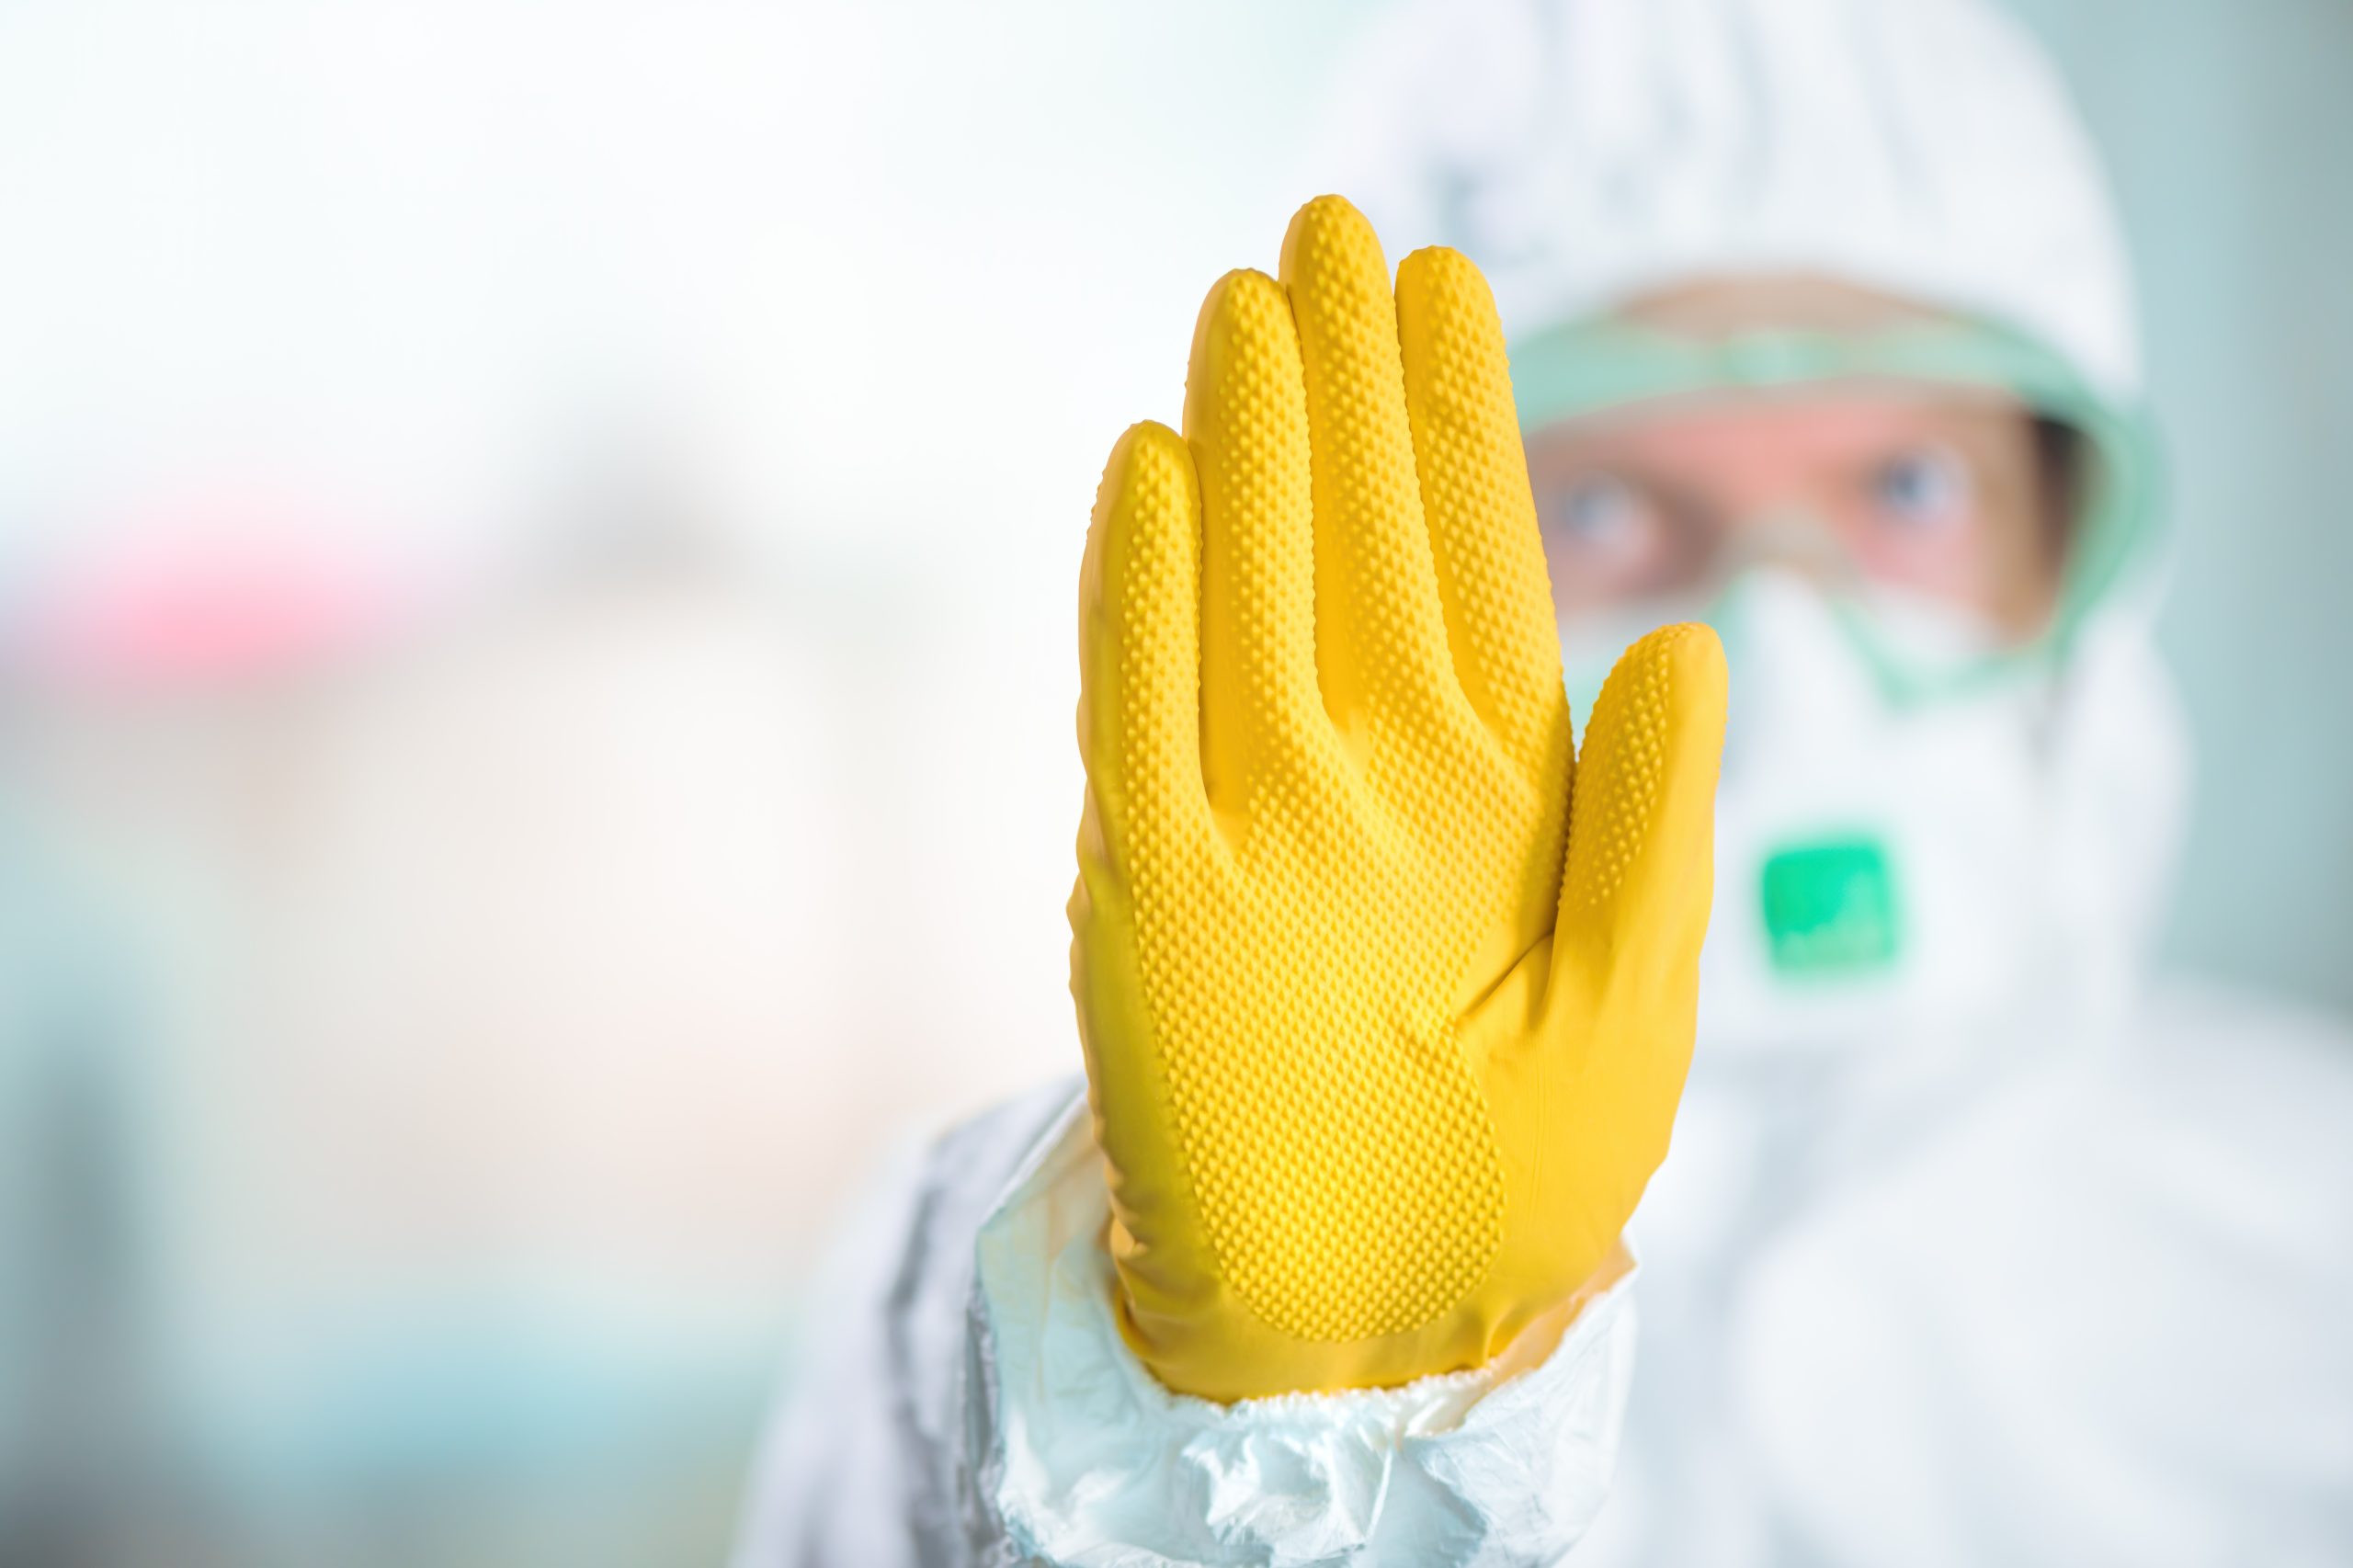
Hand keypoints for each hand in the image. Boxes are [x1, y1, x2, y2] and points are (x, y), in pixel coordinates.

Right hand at [1070, 195, 1725, 1399]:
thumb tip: (1683, 637)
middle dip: (1341, 383)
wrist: (1385, 1317)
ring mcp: (1253, 821)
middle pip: (1350, 540)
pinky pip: (1140, 718)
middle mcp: (1364, 774)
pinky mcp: (1155, 895)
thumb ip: (1651, 823)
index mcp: (1492, 782)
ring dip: (1245, 453)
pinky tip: (1149, 475)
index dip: (1453, 417)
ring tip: (1246, 308)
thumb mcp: (1634, 1001)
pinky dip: (1141, 599)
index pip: (1471, 557)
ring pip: (1246, 596)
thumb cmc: (1524, 1168)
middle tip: (1324, 228)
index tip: (1444, 280)